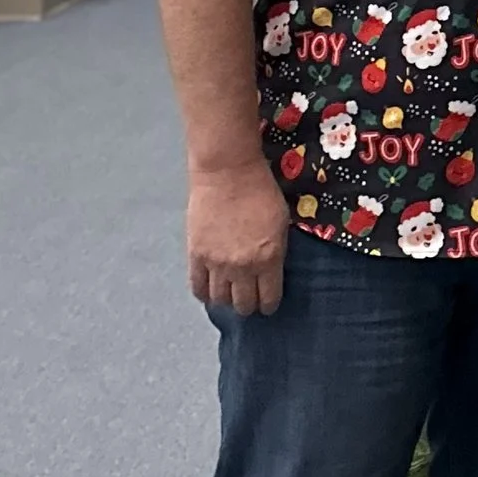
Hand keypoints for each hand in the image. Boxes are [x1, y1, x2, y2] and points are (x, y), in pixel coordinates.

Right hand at [188, 160, 288, 314]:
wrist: (227, 171)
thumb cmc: (261, 190)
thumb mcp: (281, 221)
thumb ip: (276, 250)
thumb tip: (271, 270)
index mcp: (269, 258)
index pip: (268, 299)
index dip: (269, 305)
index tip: (268, 303)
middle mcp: (242, 267)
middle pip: (243, 304)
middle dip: (248, 305)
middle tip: (249, 298)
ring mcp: (216, 263)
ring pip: (220, 300)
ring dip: (227, 300)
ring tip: (229, 293)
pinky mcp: (196, 255)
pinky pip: (197, 288)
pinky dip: (205, 293)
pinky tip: (210, 289)